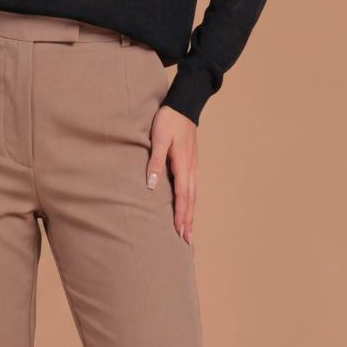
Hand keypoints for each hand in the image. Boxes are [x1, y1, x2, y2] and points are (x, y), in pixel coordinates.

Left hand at [146, 106, 197, 245]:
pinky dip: (190, 200)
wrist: (183, 105)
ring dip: (191, 212)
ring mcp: (192, 165)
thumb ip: (156, 162)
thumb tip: (153, 185)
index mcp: (182, 165)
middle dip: (188, 220)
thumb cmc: (168, 121)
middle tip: (187, 240)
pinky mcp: (190, 161)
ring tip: (189, 229)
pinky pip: (192, 186)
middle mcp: (190, 168)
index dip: (180, 214)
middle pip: (190, 199)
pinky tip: (188, 205)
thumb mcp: (159, 139)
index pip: (182, 196)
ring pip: (193, 194)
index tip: (179, 232)